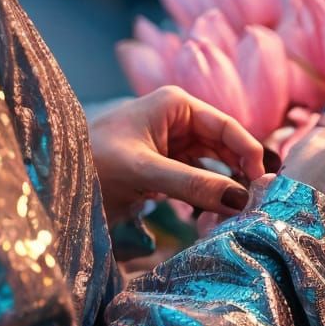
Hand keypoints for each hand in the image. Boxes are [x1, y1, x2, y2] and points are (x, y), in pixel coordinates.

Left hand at [89, 86, 269, 225]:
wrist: (60, 178)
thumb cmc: (95, 162)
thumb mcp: (144, 171)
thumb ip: (191, 184)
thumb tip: (239, 200)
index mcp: (177, 105)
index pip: (228, 128)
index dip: (250, 154)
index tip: (265, 186)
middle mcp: (180, 120)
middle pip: (226, 148)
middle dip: (239, 177)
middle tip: (253, 209)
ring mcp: (175, 144)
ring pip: (215, 167)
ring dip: (224, 192)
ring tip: (231, 219)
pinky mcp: (167, 168)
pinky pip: (199, 182)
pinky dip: (207, 200)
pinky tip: (208, 220)